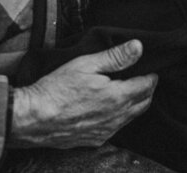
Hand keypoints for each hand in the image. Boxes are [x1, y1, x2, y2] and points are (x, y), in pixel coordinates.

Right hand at [10, 39, 156, 148]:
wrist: (33, 118)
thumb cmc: (57, 88)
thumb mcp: (87, 64)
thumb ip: (115, 56)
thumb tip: (138, 47)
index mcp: (117, 96)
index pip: (146, 87)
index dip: (152, 77)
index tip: (152, 71)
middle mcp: (116, 117)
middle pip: (143, 104)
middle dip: (148, 92)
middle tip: (146, 81)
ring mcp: (106, 131)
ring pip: (131, 118)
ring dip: (135, 105)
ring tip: (132, 94)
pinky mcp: (94, 140)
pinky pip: (116, 129)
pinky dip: (121, 118)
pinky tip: (113, 111)